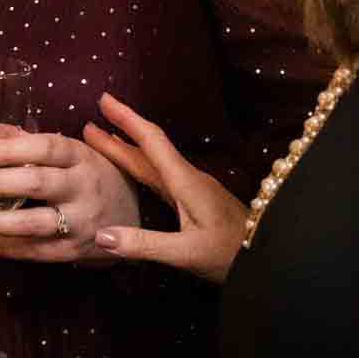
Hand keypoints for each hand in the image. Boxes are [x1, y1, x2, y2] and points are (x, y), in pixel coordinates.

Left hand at [0, 128, 140, 264]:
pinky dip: (7, 248)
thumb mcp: (68, 151)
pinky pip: (37, 252)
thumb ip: (21, 138)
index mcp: (81, 156)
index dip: (11, 148)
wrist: (131, 215)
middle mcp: (83, 187)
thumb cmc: (88, 174)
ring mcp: (81, 222)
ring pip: (34, 223)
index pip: (46, 147)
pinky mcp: (76, 250)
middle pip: (36, 184)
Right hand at [81, 92, 245, 283]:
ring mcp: (193, 189)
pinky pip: (161, 177)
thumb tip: (100, 235)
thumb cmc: (231, 254)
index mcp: (185, 182)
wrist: (269, 257)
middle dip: (118, 133)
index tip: (104, 100)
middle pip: (148, 150)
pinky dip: (140, 167)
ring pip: (154, 163)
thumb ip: (144, 244)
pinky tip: (133, 172)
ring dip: (127, 150)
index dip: (127, 119)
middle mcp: (188, 178)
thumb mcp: (185, 253)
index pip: (152, 142)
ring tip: (103, 140)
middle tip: (89, 122)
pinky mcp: (196, 200)